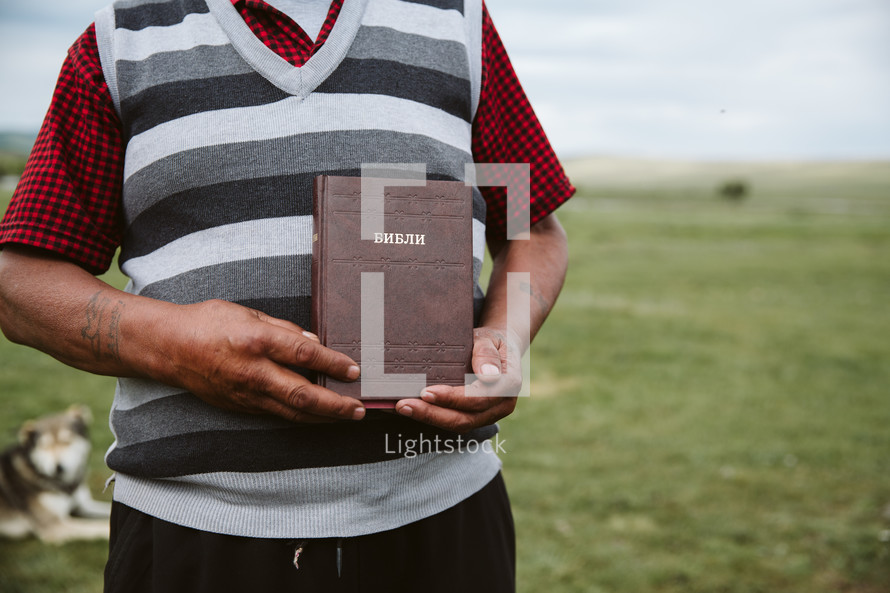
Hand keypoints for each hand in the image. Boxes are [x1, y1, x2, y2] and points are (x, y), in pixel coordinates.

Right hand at [155, 299, 364, 422]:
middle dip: (335, 404)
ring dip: (323, 417)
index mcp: (257, 341)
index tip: (354, 370)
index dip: (333, 363)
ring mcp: (246, 393)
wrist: (169, 348)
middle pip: (302, 393)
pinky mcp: (240, 406)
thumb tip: (314, 343)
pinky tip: (318, 416)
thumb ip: (284, 329)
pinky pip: (277, 414)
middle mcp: (253, 371)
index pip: (304, 355)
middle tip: (360, 408)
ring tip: (347, 416)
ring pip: (292, 411)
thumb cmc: (209, 322)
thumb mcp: (249, 313)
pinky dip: (301, 416)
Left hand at [393, 327, 521, 431]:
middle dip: (432, 414)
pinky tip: (409, 409)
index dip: (452, 398)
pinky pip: (453, 421)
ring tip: (402, 407)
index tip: (426, 392)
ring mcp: (489, 415)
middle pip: (465, 419)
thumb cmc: (491, 341)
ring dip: (428, 418)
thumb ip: (487, 353)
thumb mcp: (490, 337)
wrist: (500, 350)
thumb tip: (487, 375)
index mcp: (508, 384)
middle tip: (403, 405)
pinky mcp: (476, 418)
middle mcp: (502, 405)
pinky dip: (432, 417)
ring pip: (458, 425)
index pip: (478, 398)